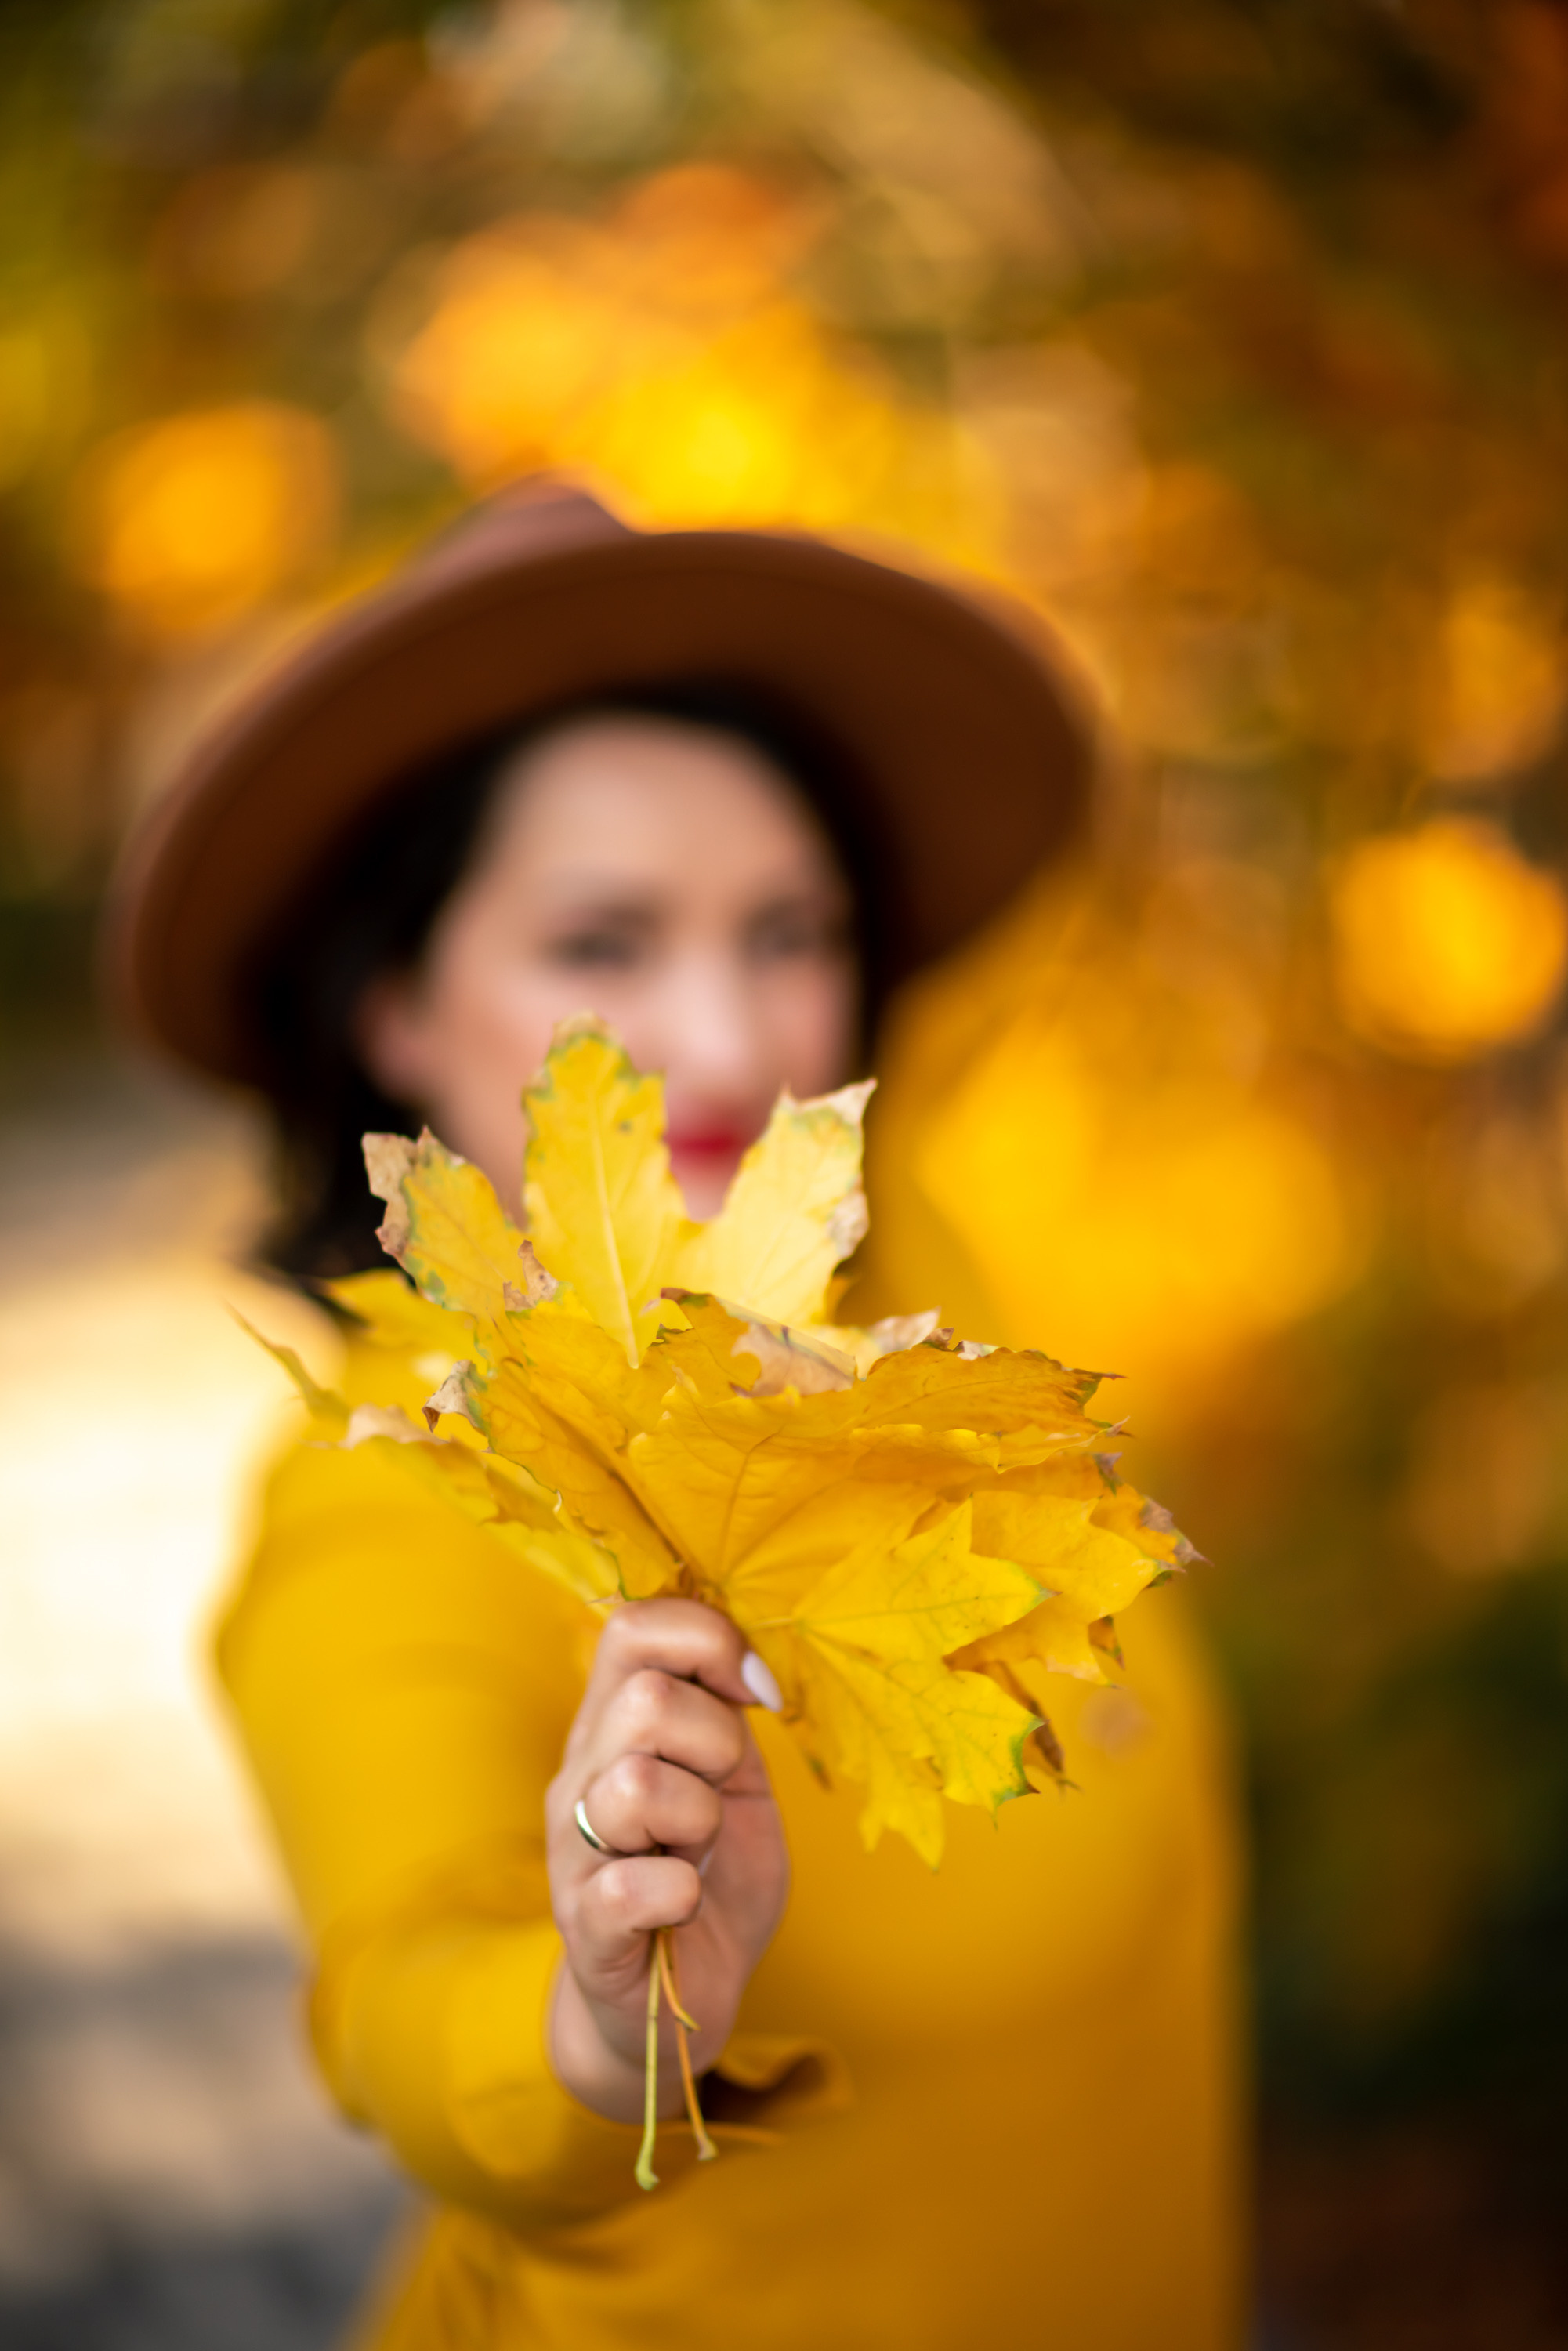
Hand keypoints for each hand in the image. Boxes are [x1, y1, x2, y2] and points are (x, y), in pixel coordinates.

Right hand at [545, 1599, 789, 2122]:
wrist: (668, 2007)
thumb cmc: (706, 1881)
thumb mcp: (734, 1784)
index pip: (633, 1626)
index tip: (755, 1694)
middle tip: (721, 1793)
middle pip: (646, 1699)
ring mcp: (573, 1851)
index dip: (709, 1641)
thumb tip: (747, 1668)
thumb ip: (729, 1717)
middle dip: (717, 1742)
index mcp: (615, 1724)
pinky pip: (631, 1885)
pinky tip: (685, 1904)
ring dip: (699, 1819)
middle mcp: (581, 1774)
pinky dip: (681, 1892)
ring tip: (696, 1852)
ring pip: (637, 1786)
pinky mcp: (586, 1926)